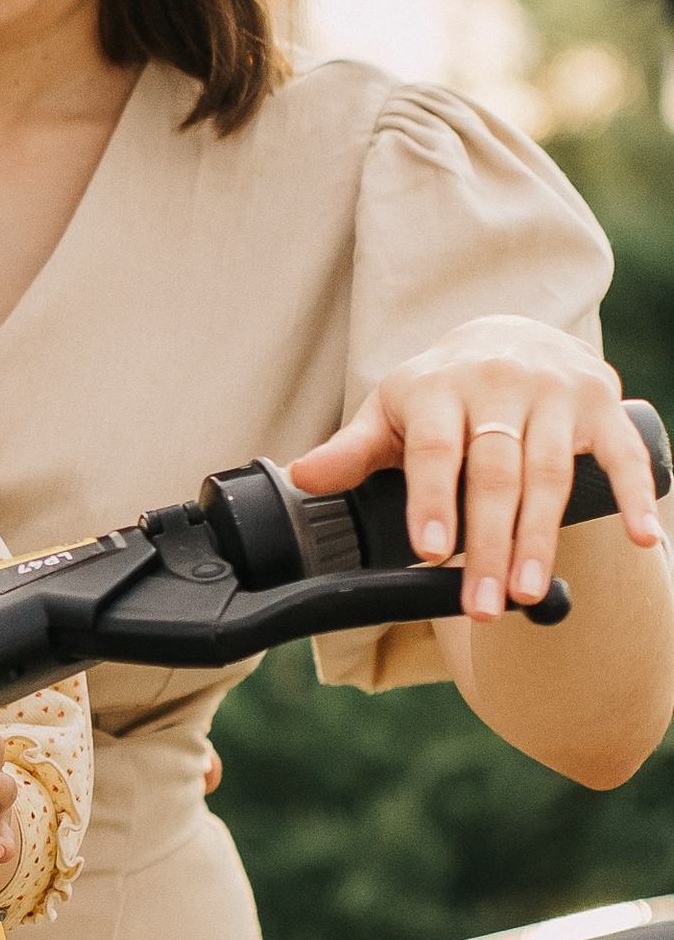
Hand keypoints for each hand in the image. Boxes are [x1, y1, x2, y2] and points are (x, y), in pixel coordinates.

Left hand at [291, 315, 661, 622]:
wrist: (509, 333)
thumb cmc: (441, 390)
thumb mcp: (391, 411)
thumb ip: (352, 451)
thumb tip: (300, 477)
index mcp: (439, 388)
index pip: (436, 449)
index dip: (433, 500)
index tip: (429, 552)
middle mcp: (498, 385)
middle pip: (495, 473)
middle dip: (488, 543)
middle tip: (480, 605)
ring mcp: (555, 394)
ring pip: (551, 473)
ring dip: (542, 537)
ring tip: (527, 592)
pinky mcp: (602, 405)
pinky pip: (623, 454)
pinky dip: (635, 496)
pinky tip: (644, 539)